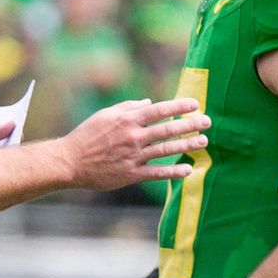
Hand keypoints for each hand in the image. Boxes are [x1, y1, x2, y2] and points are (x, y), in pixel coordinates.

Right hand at [64, 98, 209, 190]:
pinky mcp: (131, 174)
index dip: (179, 107)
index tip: (195, 104)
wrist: (70, 162)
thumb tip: (149, 103)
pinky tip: (187, 170)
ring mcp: (133, 156)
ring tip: (203, 142)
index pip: (159, 110)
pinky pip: (157, 173)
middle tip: (207, 122)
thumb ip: (128, 107)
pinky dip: (173, 172)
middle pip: (168, 129)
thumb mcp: (105, 115)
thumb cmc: (87, 135)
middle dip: (190, 125)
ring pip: (166, 150)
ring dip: (187, 145)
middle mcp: (133, 136)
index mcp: (127, 119)